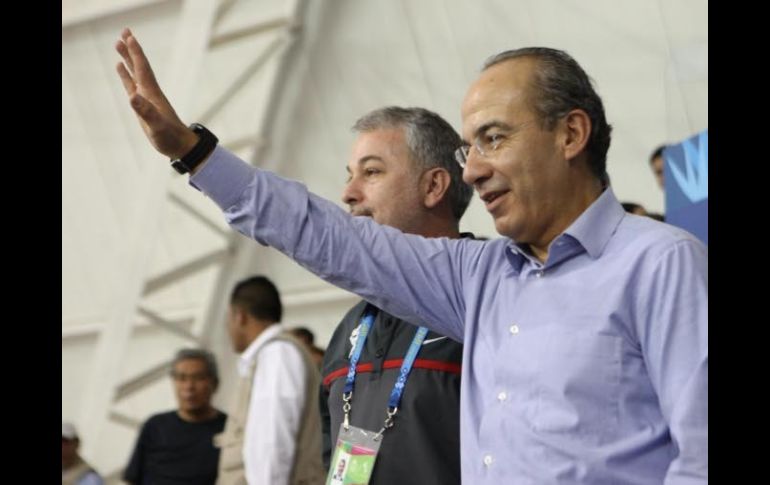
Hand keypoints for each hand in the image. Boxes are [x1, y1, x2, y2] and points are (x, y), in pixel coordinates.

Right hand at [115, 28, 198, 159]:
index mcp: (152, 94)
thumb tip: (132, 96)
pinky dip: (126, 74)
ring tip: (118, 44)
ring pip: (135, 73)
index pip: (142, 69)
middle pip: (139, 66)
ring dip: (127, 58)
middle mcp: (149, 92)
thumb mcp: (157, 126)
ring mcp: (147, 98)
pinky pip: (132, 84)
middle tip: (124, 31)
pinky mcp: (144, 105)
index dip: (136, 53)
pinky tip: (121, 68)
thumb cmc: (170, 137)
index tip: (129, 36)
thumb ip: (146, 111)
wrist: (180, 145)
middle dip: (131, 49)